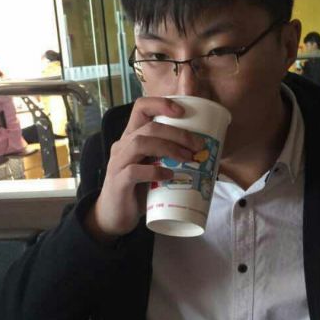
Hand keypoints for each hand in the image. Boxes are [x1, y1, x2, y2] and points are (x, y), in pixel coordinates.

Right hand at [86, 97, 204, 239]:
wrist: (115, 216)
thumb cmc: (139, 189)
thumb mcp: (153, 167)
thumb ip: (169, 157)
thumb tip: (205, 153)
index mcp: (132, 137)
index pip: (141, 107)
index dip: (161, 103)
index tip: (183, 112)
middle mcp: (123, 145)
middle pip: (149, 127)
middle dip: (177, 133)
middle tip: (198, 145)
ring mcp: (118, 163)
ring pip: (140, 143)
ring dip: (169, 148)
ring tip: (188, 159)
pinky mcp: (118, 182)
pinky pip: (135, 171)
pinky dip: (155, 171)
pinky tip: (169, 176)